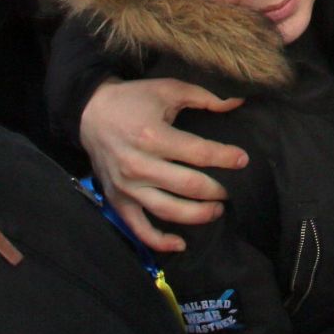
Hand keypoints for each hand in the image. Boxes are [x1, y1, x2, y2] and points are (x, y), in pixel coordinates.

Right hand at [81, 77, 248, 252]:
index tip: (243, 160)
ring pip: (169, 210)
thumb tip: (237, 102)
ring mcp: (127, 187)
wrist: (90, 113)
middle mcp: (139, 165)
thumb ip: (204, 97)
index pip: (199, 153)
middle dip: (217, 190)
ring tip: (217, 210)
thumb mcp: (168, 89)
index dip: (225, 157)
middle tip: (233, 189)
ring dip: (198, 215)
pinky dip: (160, 241)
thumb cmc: (133, 100)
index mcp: (152, 136)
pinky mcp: (118, 200)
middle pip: (188, 185)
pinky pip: (139, 228)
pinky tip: (181, 244)